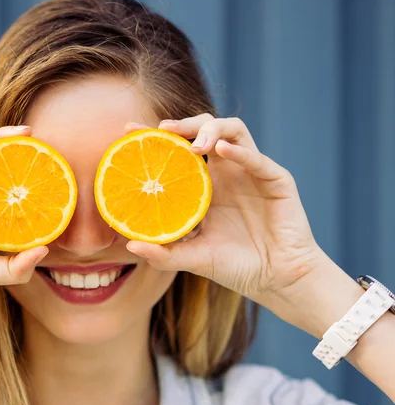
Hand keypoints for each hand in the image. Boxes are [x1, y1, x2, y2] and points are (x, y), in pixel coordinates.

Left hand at [123, 115, 324, 310]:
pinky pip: (256, 158)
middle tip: (161, 129)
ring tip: (194, 145)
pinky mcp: (275, 180)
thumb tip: (130, 246)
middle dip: (183, 124)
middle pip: (204, 130)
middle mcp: (225, 173)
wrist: (276, 279)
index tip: (129, 130)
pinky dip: (239, 152)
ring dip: (211, 130)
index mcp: (204, 186)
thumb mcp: (193, 259)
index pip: (178, 150)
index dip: (156, 138)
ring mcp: (250, 173)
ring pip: (232, 130)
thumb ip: (164, 253)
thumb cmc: (235, 267)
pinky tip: (220, 150)